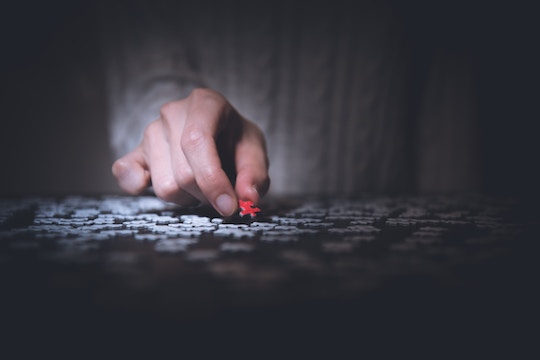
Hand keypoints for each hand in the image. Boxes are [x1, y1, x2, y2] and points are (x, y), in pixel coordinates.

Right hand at [112, 88, 269, 215]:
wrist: (220, 134)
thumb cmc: (236, 142)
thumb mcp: (255, 152)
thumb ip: (254, 175)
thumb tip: (247, 198)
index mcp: (204, 103)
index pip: (197, 142)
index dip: (212, 180)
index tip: (229, 207)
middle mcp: (172, 113)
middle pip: (183, 173)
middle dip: (207, 194)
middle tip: (222, 191)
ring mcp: (151, 131)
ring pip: (164, 186)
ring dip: (188, 198)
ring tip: (201, 183)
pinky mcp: (136, 152)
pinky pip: (125, 173)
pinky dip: (138, 186)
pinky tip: (156, 183)